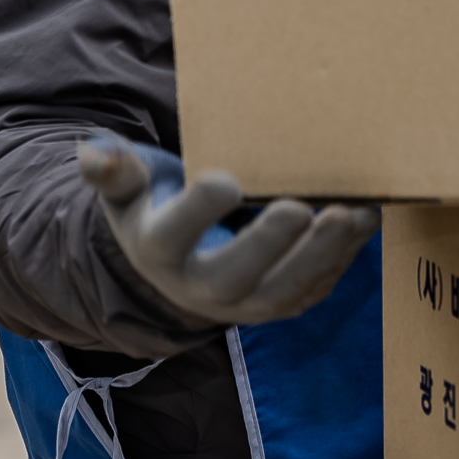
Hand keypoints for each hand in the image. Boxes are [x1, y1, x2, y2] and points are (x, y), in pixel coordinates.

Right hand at [78, 134, 376, 326]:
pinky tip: (365, 222)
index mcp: (158, 248)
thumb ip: (112, 168)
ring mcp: (241, 304)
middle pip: (231, 278)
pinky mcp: (277, 305)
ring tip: (352, 216)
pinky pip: (311, 291)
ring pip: (281, 294)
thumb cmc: (154, 204)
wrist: (176, 260)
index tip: (227, 180)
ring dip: (321, 257)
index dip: (197, 211)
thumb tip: (93, 154)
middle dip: (269, 245)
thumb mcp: (127, 186)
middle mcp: (196, 287)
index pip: (171, 236)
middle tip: (303, 208)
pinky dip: (342, 261)